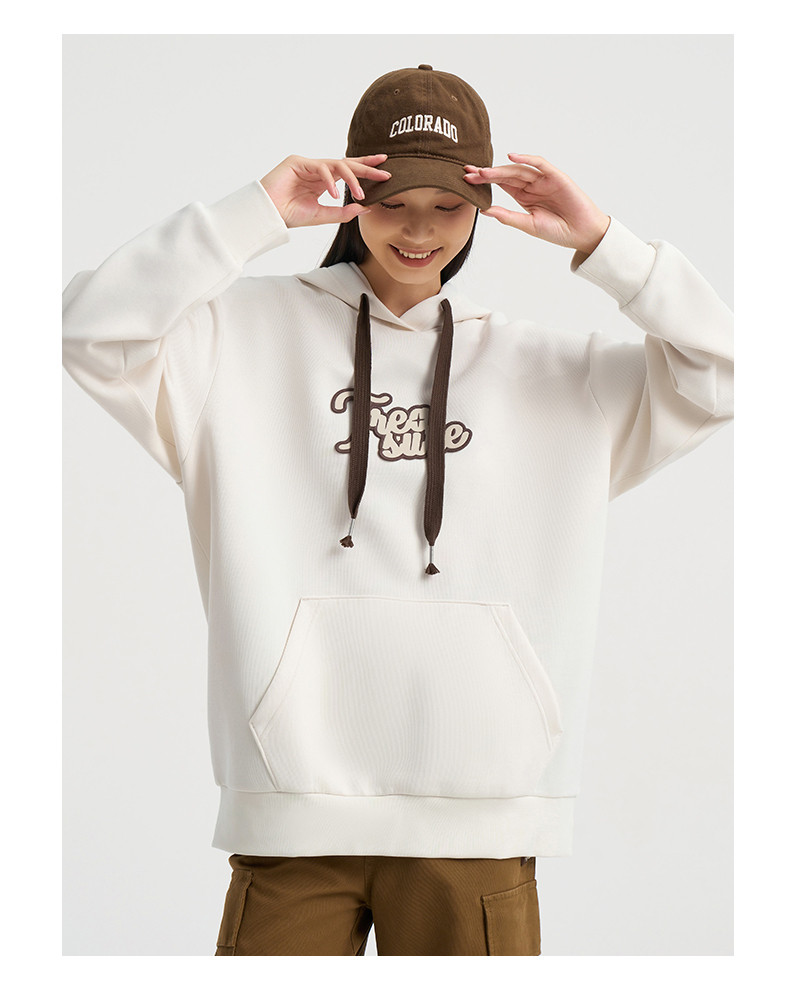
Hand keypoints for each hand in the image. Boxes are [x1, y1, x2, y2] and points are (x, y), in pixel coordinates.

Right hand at [259, 154, 391, 228]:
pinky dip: (330, 181)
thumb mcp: (323, 215)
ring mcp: (308, 164)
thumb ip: (343, 212)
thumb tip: (366, 208)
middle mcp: (317, 170)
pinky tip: (334, 194)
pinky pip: (320, 168)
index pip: (348, 171)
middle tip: (385, 172)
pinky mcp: (297, 162)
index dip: (365, 168)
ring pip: (337, 165)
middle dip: (367, 167)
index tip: (384, 171)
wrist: (269, 216)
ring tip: (361, 193)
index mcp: (323, 181)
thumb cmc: (291, 215)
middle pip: (347, 163)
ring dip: (352, 180)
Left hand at [463, 154, 610, 254]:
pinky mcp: (556, 177)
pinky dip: (526, 159)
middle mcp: (532, 185)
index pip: (501, 185)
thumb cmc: (557, 231)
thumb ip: (507, 217)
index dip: (484, 181)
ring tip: (483, 171)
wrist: (582, 234)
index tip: (466, 180)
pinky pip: (540, 164)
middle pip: (506, 175)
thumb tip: (484, 210)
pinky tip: (512, 157)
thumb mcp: (528, 225)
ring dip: (500, 169)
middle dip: (487, 173)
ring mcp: (544, 180)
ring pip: (519, 169)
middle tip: (468, 172)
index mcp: (524, 196)